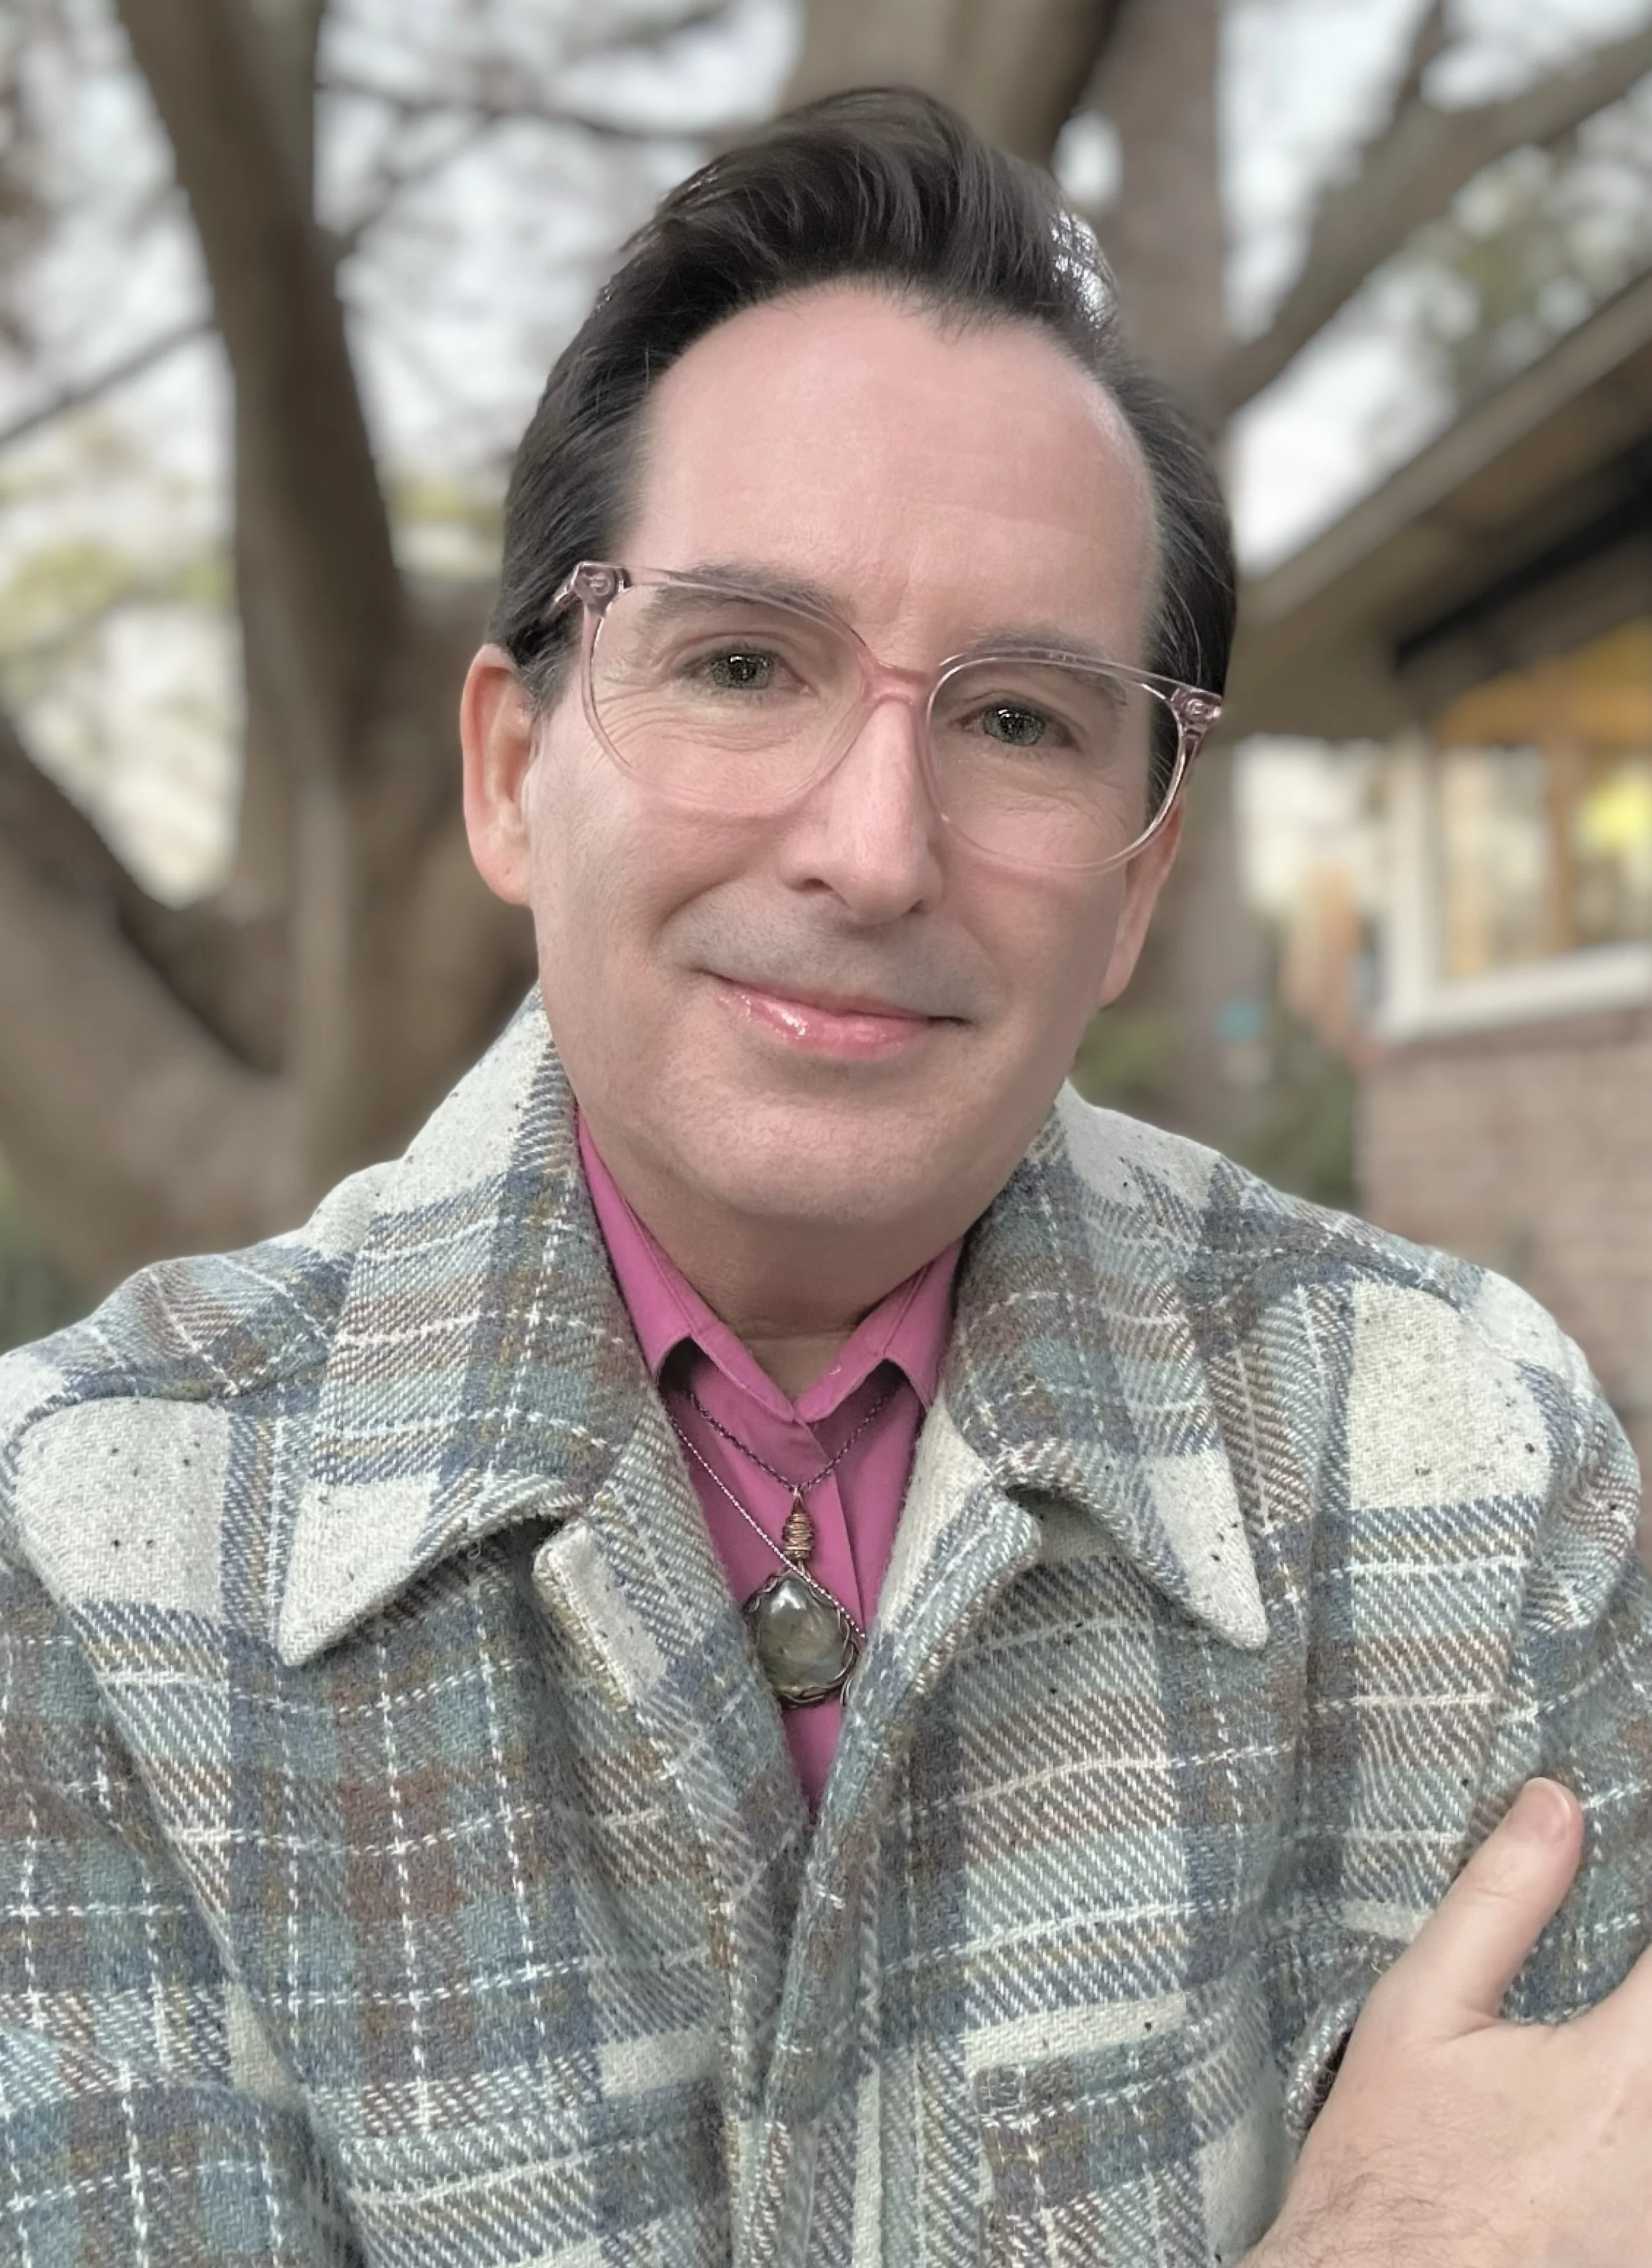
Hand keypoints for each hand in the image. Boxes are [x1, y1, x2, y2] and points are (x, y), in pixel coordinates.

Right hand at [1253, 1778, 1651, 2266]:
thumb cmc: (1389, 2173)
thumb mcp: (1419, 2015)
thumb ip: (1500, 1900)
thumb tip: (1553, 1803)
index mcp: (1627, 2080)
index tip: (1639, 1865)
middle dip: (1645, 1998)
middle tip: (1612, 1990)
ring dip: (1642, 2056)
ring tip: (1598, 2062)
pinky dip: (1642, 2136)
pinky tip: (1602, 2118)